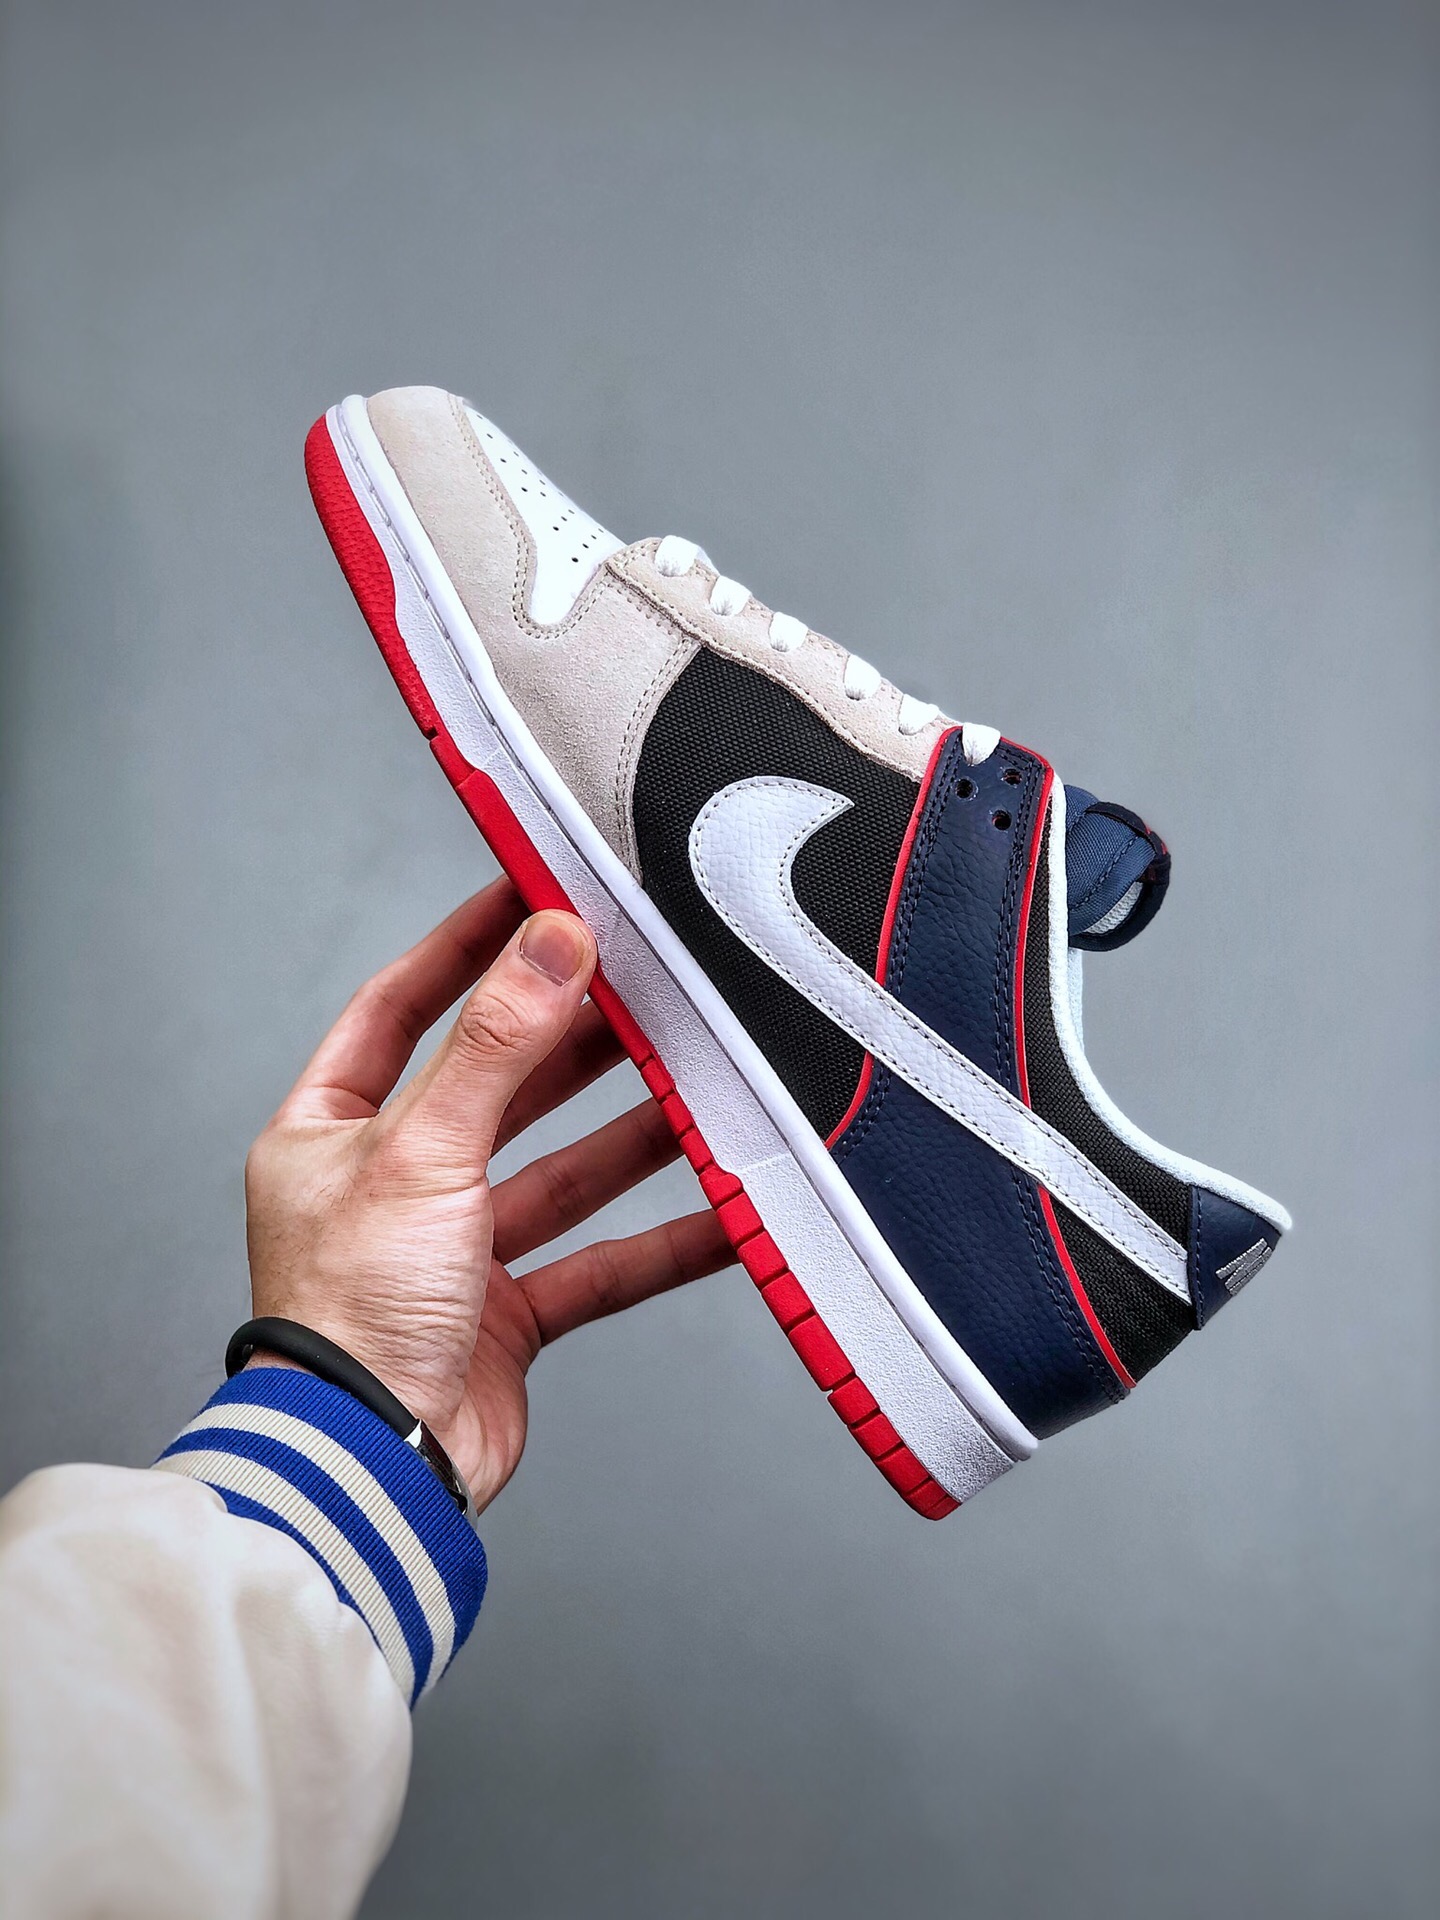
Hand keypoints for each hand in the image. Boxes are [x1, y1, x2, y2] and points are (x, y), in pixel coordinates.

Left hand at [243, 881, 730, 1509]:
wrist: (370, 1469)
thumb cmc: (349, 1318)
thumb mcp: (422, 1152)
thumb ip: (496, 1046)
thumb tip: (551, 941)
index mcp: (329, 1133)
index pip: (399, 1009)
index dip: (465, 948)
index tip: (530, 893)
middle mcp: (388, 1187)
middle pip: (495, 1087)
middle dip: (571, 1039)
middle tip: (645, 984)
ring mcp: (450, 1254)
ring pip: (558, 1172)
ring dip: (629, 1134)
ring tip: (701, 1078)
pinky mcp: (504, 1317)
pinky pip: (598, 1264)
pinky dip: (660, 1241)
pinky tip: (725, 1211)